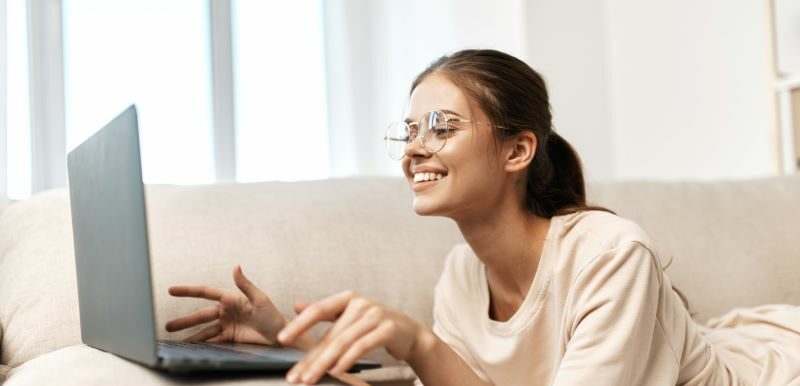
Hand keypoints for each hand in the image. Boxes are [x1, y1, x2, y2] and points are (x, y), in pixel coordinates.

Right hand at [165, 265, 285, 345]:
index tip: (171, 290)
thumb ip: (245, 284)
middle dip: (184, 321)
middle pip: (200, 315)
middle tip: (168, 326)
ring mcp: (226, 325)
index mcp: (231, 298)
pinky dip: (201, 344)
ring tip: (175, 340)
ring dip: (190, 335)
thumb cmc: (272, 316)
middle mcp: (226, 311)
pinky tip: (190, 347)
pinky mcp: (229, 338)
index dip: (188, 291)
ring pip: (203, 330)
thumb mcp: (259, 299)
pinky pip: (211, 341)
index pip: (205, 293)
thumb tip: (236, 266)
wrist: (280, 337)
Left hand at [277, 290, 425, 384]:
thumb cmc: (375, 325)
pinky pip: (362, 346)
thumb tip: (296, 305)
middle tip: (294, 375)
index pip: (318, 310)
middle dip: (309, 358)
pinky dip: (347, 359)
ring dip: (324, 363)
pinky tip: (336, 371)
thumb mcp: (349, 314)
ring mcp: (375, 315)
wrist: (410, 333)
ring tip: (310, 379)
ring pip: (343, 342)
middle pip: (329, 333)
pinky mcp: (387, 329)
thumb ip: (324, 312)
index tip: (281, 339)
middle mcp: (360, 304)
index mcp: (347, 298)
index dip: (299, 324)